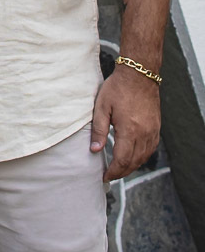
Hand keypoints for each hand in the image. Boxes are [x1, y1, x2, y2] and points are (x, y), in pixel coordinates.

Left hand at [90, 65, 160, 181]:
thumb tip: (95, 150)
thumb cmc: (118, 88)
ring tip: (119, 169)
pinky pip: (150, 149)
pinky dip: (141, 158)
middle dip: (121, 172)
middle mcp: (143, 134)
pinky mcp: (156, 128)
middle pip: (133, 163)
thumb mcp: (102, 107)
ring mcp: (152, 132)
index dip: (113, 172)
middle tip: (110, 175)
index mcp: (129, 130)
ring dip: (131, 167)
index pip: (122, 160)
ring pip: (143, 158)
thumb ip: (99, 130)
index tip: (104, 176)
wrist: (139, 75)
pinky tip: (133, 157)